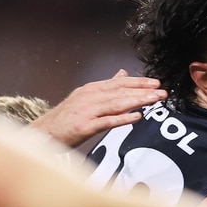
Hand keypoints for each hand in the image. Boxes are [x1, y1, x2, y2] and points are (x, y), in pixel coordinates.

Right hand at [32, 69, 166, 146]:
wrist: (44, 133)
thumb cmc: (66, 118)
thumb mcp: (85, 97)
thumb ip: (105, 86)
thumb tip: (122, 73)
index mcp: (91, 89)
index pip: (119, 82)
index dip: (139, 82)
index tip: (156, 83)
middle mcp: (90, 97)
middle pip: (121, 91)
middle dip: (144, 91)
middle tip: (162, 92)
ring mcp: (87, 111)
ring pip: (117, 104)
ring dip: (138, 101)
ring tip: (155, 100)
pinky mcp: (85, 126)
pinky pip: (108, 121)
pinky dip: (123, 119)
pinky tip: (137, 117)